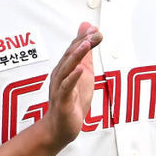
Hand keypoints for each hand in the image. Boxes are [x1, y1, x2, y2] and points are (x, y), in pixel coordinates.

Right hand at [41, 22, 101, 148]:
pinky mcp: (62, 100)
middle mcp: (60, 74)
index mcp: (66, 67)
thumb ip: (85, 54)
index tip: (95, 29)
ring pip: (67, 68)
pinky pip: (66, 87)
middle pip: (71, 55)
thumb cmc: (72, 100)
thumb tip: (87, 33)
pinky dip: (73, 78)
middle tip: (94, 33)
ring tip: (86, 45)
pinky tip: (80, 70)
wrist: (61, 127)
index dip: (84, 37)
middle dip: (82, 43)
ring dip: (76, 55)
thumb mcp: (84, 73)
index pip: (74, 49)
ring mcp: (60, 87)